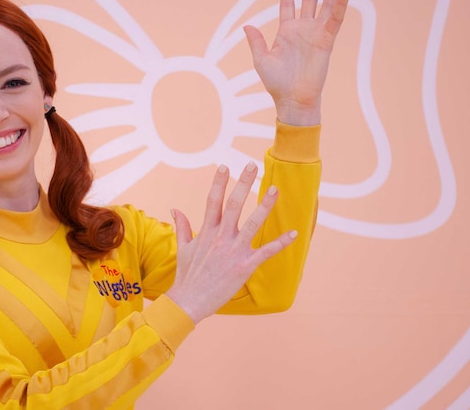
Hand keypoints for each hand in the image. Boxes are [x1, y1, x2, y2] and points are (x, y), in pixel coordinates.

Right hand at [166, 163, 297, 323]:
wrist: (188, 302)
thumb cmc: (187, 277)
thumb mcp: (183, 249)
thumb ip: (182, 226)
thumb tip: (175, 209)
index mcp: (206, 232)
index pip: (213, 201)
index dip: (219, 183)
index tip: (225, 166)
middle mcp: (220, 237)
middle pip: (233, 204)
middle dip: (243, 183)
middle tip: (252, 165)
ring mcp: (233, 251)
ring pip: (252, 222)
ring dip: (265, 205)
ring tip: (274, 189)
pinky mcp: (244, 266)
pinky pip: (266, 251)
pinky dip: (281, 242)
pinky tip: (294, 233)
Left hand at [243, 0, 352, 125]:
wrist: (292, 98)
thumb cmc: (276, 83)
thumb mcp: (261, 60)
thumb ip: (256, 41)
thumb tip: (247, 25)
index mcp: (286, 32)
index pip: (288, 6)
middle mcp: (302, 30)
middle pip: (309, 1)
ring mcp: (315, 34)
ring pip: (325, 6)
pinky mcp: (327, 40)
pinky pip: (336, 18)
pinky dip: (342, 3)